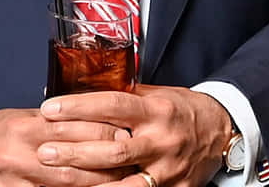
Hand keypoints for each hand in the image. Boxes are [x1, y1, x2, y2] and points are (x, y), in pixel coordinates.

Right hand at [0, 108, 124, 186]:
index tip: (127, 133)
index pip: (76, 128)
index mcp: (27, 127)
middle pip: (75, 161)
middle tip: (130, 161)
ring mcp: (14, 182)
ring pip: (65, 186)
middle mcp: (20, 155)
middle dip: (107, 163)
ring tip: (119, 180)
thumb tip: (105, 121)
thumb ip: (61, 120)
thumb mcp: (27, 116)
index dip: (106, 132)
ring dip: (96, 184)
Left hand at [37, 86, 232, 185]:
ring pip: (123, 183)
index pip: (112, 105)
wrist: (223, 130)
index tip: (49, 108)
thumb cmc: (183, 110)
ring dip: (86, 182)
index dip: (78, 107)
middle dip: (75, 151)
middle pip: (113, 150)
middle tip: (44, 150)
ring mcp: (168, 169)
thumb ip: (124, 97)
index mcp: (157, 110)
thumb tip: (79, 91)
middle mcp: (162, 140)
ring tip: (56, 180)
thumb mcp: (158, 94)